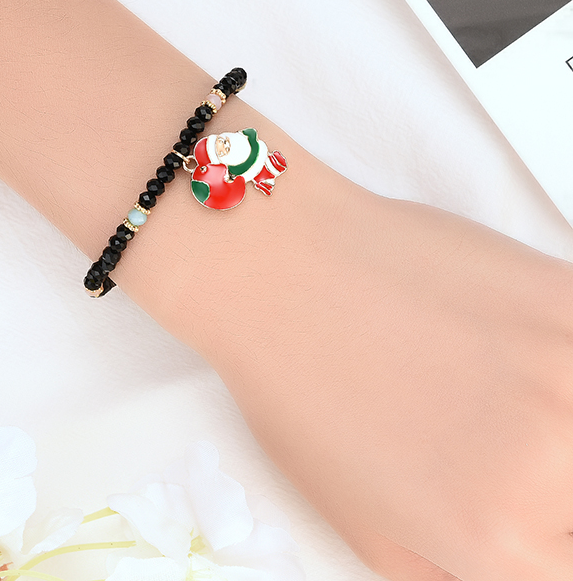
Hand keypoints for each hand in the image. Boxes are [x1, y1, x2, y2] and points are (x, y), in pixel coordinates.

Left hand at [208, 187, 572, 580]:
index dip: (545, 528)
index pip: (570, 565)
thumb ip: (447, 569)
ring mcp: (565, 375)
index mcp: (496, 541)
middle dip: (548, 473)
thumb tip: (508, 565)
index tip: (526, 495)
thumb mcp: (359, 520)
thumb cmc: (295, 387)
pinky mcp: (564, 297)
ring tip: (493, 379)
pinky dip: (559, 351)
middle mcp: (545, 471)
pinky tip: (507, 338)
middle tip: (489, 424)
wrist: (278, 270)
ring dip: (551, 406)